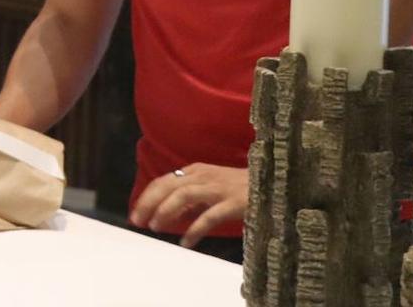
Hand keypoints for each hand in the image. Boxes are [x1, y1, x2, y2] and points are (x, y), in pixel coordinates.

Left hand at [129, 163, 247, 247]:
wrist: (275, 182)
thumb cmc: (241, 187)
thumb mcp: (211, 186)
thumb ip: (191, 196)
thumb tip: (170, 213)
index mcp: (197, 170)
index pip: (164, 181)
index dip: (147, 197)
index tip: (136, 213)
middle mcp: (205, 176)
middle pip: (169, 186)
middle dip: (150, 203)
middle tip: (139, 221)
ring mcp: (219, 189)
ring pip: (184, 196)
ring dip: (167, 211)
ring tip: (156, 227)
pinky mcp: (234, 203)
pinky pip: (209, 216)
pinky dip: (195, 229)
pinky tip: (186, 242)